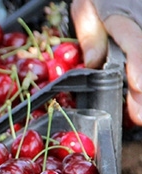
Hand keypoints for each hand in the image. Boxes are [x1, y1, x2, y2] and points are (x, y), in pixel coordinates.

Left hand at [71, 0, 141, 124]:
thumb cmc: (98, 0)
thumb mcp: (85, 8)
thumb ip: (90, 33)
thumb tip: (93, 62)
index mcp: (124, 17)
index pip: (135, 44)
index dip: (138, 66)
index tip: (137, 86)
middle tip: (138, 115)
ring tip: (139, 115)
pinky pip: (141, 57)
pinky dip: (140, 80)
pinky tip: (138, 102)